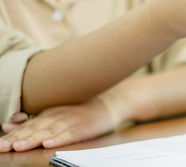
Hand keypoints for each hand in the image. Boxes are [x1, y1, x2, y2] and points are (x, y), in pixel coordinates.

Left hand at [0, 99, 116, 151]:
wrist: (109, 104)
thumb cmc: (81, 113)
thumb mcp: (54, 115)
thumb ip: (31, 123)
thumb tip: (7, 126)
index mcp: (49, 114)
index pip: (27, 127)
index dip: (12, 136)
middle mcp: (57, 116)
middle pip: (35, 129)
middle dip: (18, 138)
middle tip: (3, 147)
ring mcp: (71, 121)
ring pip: (49, 132)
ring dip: (34, 139)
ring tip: (20, 146)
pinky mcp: (83, 127)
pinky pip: (70, 134)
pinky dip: (59, 139)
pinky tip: (49, 144)